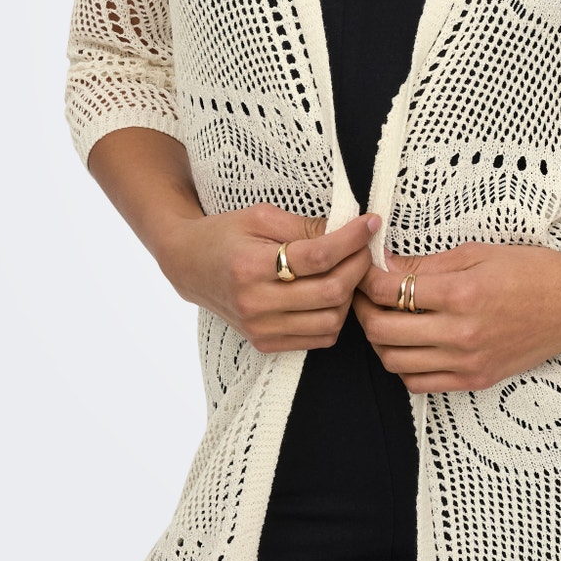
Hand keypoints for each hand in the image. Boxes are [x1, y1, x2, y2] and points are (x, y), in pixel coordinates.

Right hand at [159, 206, 379, 352]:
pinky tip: (334, 293)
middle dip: (359, 266)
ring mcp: (259, 328)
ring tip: (350, 269)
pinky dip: (336, 317)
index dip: (352, 239)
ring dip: (351, 294)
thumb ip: (305, 225)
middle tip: (366, 247)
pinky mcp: (265, 343)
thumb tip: (350, 229)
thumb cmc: (226, 235)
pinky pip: (319, 339)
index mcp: (250, 266)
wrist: (190, 266)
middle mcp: (254, 303)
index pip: (318, 256)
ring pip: (331, 321)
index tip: (370, 223)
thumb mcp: (261, 216)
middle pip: (330, 292)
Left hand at [352, 239, 560, 392]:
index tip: (363, 270)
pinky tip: (409, 345)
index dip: (366, 279)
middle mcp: (461, 333)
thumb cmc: (534, 272)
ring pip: (394, 361)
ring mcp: (467, 362)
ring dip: (379, 340)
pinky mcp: (475, 380)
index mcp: (461, 294)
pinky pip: (419, 383)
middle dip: (362, 309)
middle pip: (382, 330)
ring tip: (384, 318)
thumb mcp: (479, 254)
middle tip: (363, 294)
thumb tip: (387, 266)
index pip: (388, 291)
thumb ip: (429, 265)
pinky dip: (403, 366)